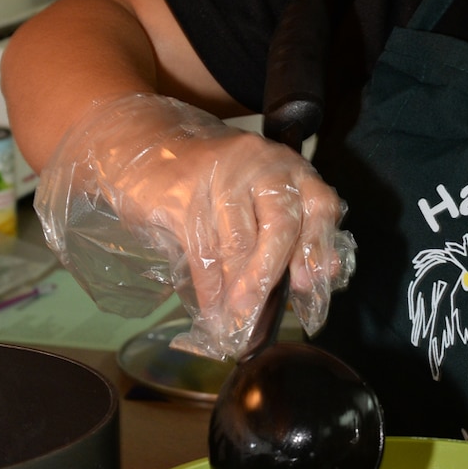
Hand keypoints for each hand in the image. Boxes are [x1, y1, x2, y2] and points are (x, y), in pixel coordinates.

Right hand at [35, 92, 355, 356]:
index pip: (320, 205)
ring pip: (237, 244)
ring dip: (235, 292)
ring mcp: (221, 177)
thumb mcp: (257, 196)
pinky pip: (201, 250)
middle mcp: (262, 165)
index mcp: (290, 168)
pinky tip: (210, 310)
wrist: (147, 144)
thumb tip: (320, 277)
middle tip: (261, 315)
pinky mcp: (183, 194)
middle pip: (280, 225)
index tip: (308, 285)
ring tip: (234, 324)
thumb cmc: (215, 183)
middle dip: (271, 277)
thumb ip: (292, 230)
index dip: (318, 247)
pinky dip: (208, 287)